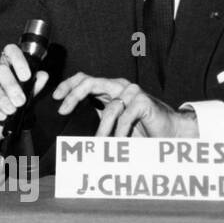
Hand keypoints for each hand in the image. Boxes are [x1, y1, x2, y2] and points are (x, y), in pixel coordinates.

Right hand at [0, 43, 48, 150]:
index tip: (27, 76)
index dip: (18, 60)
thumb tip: (43, 75)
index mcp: (3, 70)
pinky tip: (1, 115)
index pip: (9, 52)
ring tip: (11, 111)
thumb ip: (31, 91)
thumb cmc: (0, 116)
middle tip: (20, 102)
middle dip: (12, 85)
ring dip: (1, 97)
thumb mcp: (20, 106)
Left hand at [52, 73, 197, 137]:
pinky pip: (126, 117)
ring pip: (109, 107)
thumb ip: (94, 112)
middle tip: (63, 110)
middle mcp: (119, 86)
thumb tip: (66, 117)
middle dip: (73, 94)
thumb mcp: (110, 119)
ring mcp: (132, 92)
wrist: (169, 131)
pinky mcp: (144, 101)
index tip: (55, 98)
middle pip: (90, 82)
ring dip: (102, 129)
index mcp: (109, 88)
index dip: (68, 85)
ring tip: (97, 143)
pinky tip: (117, 142)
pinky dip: (119, 132)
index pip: (84, 78)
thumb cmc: (138, 127)